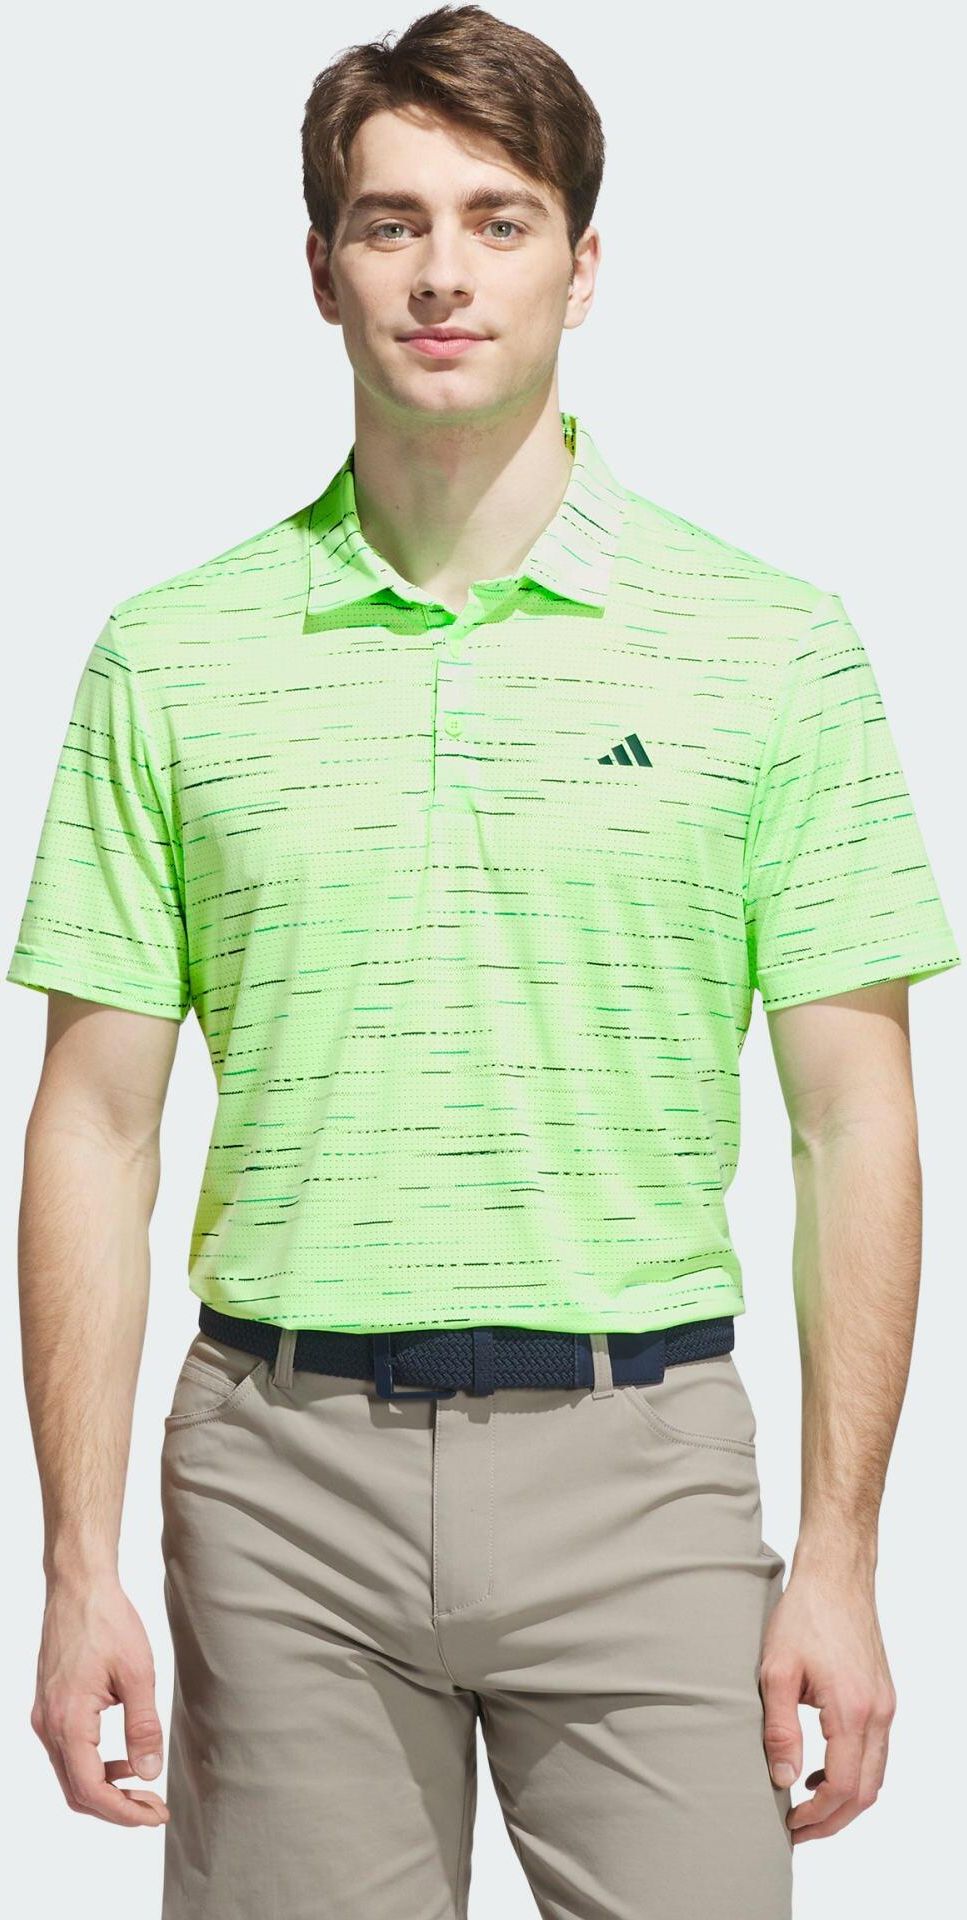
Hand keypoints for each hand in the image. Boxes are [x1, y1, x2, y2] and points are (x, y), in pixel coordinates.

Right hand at [32, 1573, 168, 1825]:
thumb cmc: (107, 1622)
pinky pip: (67, 1753)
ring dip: (105, 1790)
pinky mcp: (49, 1707)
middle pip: (77, 1791)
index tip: (154, 1815)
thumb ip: (144, 1726)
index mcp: (68, 1721)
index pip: (91, 1789)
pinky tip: (122, 1761)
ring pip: (70, 1775)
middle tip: (153, 1809)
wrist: (79, 1587)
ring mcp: (45, 1717)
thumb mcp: (137, 1673)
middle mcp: (48, 1725)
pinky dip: (94, 1767)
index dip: (123, 1812)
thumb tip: (150, 1772)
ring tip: (143, 1789)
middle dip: (116, 1808)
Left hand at [758, 1563, 896, 1842]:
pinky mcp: (884, 1697)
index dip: (816, 1817)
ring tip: (805, 1806)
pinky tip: (821, 1770)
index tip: (788, 1825)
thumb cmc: (803, 1615)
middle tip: (796, 1831)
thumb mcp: (776, 1671)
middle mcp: (878, 1714)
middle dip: (832, 1820)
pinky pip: (876, 1752)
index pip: (842, 1788)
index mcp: (852, 1710)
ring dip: (844, 1800)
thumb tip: (783, 1780)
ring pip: (875, 1776)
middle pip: (865, 1792)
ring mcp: (886, 1706)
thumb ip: (779, 1729)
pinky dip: (853, 1773)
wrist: (837, 1576)